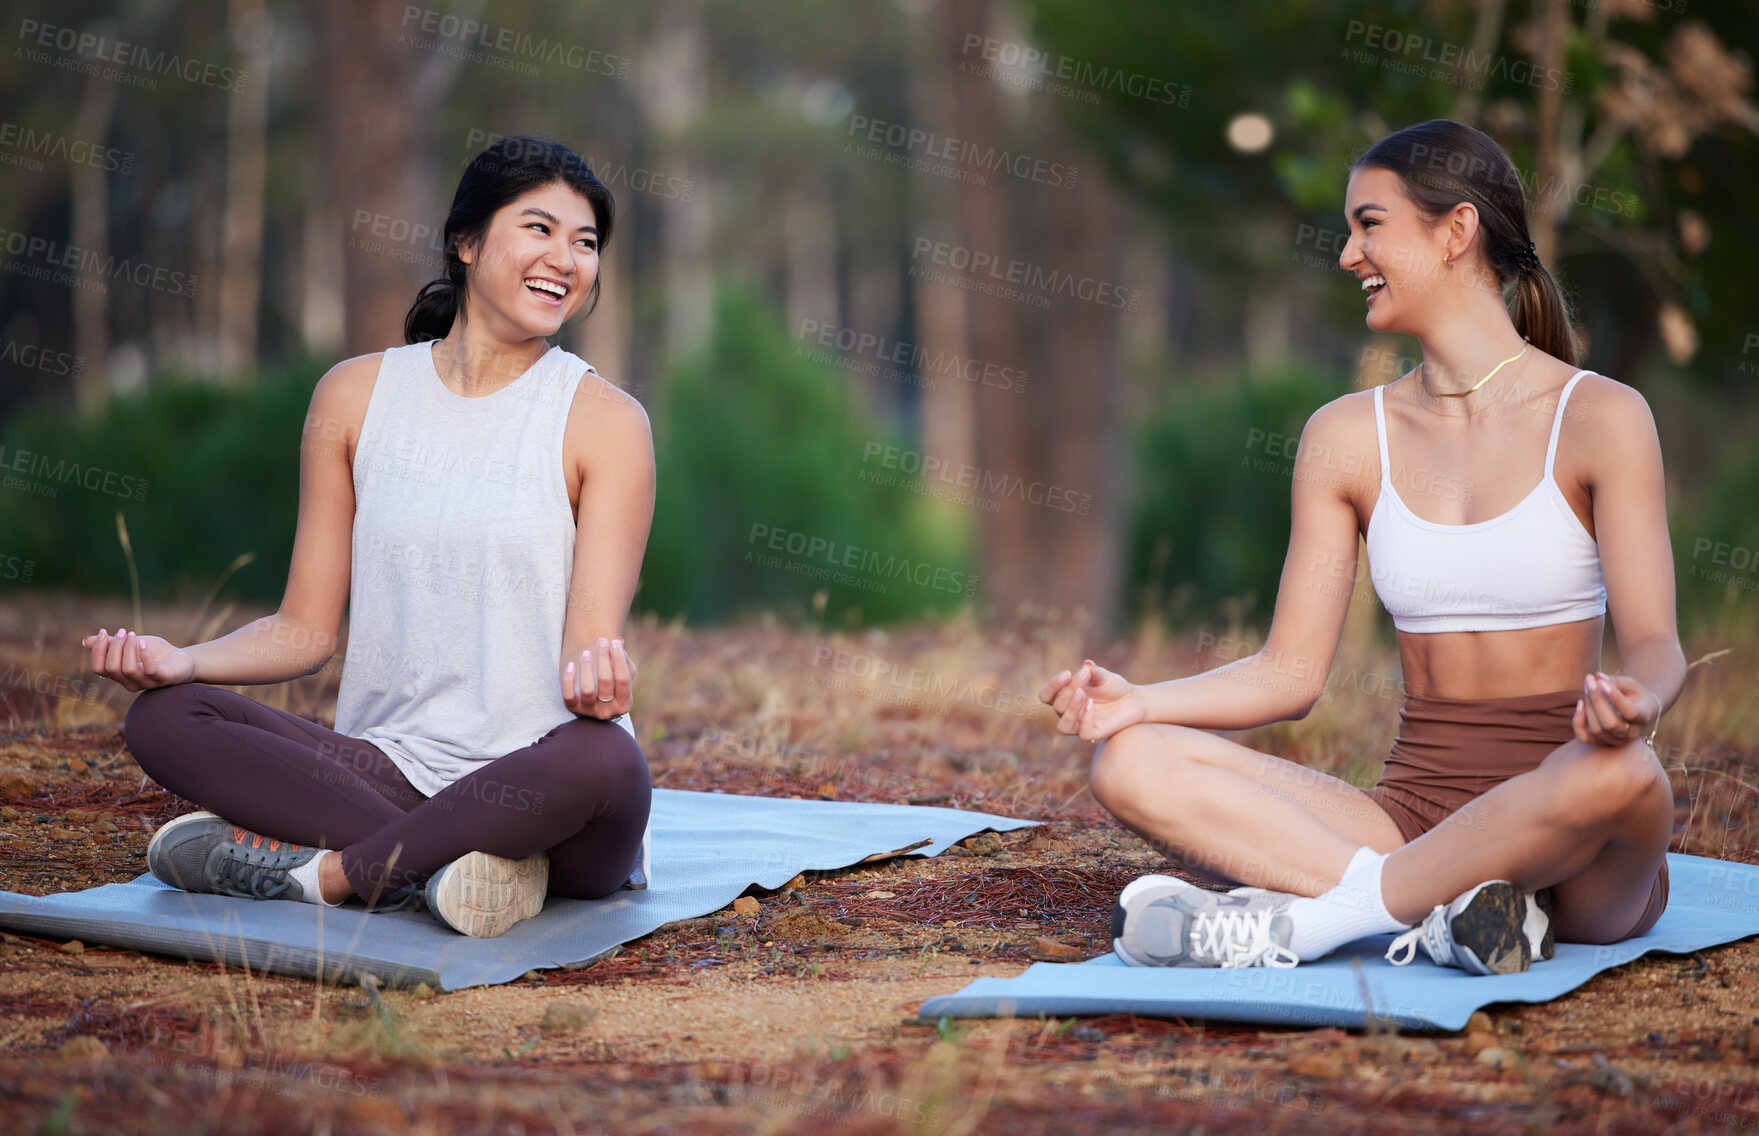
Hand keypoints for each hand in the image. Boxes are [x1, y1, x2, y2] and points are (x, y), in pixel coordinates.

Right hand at [80, 628, 194, 690]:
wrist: (182, 660)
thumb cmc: (155, 653)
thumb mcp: (130, 645)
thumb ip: (110, 644)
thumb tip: (85, 641)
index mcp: (119, 675)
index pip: (98, 668)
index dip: (98, 650)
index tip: (104, 632)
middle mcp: (129, 682)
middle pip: (111, 668)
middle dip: (115, 646)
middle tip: (125, 632)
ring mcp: (146, 683)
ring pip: (128, 669)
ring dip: (128, 648)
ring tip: (134, 636)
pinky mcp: (162, 679)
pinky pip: (149, 670)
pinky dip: (144, 654)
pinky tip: (143, 643)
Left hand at [564, 636, 635, 719]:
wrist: (594, 702)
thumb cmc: (612, 684)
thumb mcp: (621, 675)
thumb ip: (623, 660)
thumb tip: (618, 642)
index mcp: (623, 704)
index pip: (623, 680)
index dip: (619, 660)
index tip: (614, 643)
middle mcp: (607, 711)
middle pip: (605, 682)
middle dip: (603, 658)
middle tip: (601, 641)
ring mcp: (589, 711)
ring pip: (587, 689)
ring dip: (586, 667)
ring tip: (586, 652)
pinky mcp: (573, 708)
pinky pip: (568, 695)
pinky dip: (568, 679)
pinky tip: (571, 665)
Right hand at [1039, 658, 1145, 741]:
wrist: (1133, 699)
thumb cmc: (1113, 686)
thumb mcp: (1104, 676)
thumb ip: (1094, 672)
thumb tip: (1087, 664)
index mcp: (1065, 697)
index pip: (1046, 696)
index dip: (1052, 686)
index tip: (1068, 673)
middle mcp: (1069, 713)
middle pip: (1058, 706)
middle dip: (1069, 690)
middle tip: (1084, 677)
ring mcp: (1080, 725)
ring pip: (1063, 726)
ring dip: (1071, 710)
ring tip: (1084, 694)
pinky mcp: (1095, 734)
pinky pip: (1083, 734)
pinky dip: (1086, 720)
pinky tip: (1092, 705)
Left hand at [1574, 670, 1658, 747]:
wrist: (1638, 711)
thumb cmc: (1635, 695)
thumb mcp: (1632, 685)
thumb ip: (1617, 681)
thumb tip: (1598, 677)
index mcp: (1643, 717)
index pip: (1630, 712)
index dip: (1614, 698)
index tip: (1601, 682)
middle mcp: (1631, 733)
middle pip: (1610, 723)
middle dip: (1596, 700)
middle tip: (1590, 680)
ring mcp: (1616, 740)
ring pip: (1597, 729)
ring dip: (1588, 706)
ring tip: (1588, 686)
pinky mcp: (1601, 741)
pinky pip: (1583, 737)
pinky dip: (1577, 722)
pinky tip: (1580, 703)